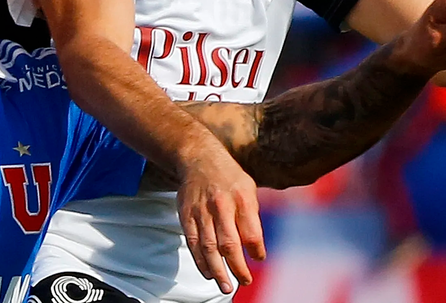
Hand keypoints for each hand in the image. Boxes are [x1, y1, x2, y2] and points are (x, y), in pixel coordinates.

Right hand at [176, 135, 265, 293]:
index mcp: (241, 197)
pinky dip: (200, 261)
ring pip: (209, 247)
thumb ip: (252, 216)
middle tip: (244, 281)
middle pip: (229, 243)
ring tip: (226, 287)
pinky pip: (193, 243)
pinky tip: (208, 273)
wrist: (199, 158)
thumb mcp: (248, 188)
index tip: (258, 259)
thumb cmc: (229, 177)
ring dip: (218, 271)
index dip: (256, 250)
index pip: (251, 232)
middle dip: (237, 267)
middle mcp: (221, 204)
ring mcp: (201, 211)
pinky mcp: (186, 215)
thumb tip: (256, 249)